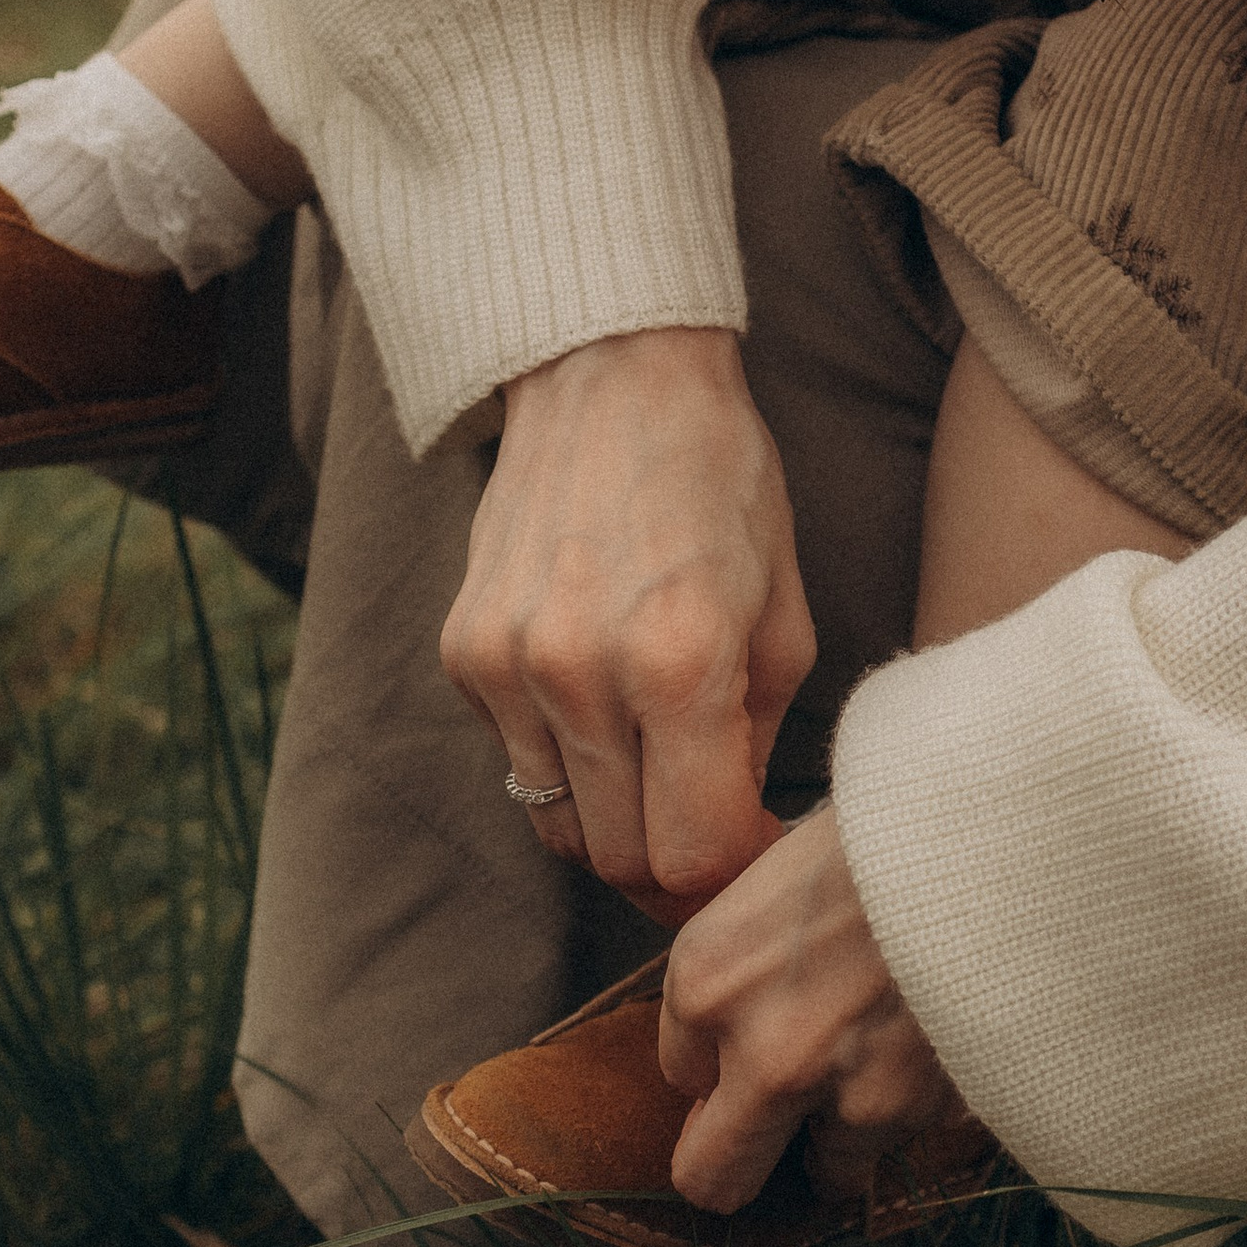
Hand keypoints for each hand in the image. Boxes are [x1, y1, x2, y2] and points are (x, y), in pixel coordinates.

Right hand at [440, 328, 814, 911]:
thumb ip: (757, 742)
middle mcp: (579, 673)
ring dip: (616, 819)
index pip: (691, 857)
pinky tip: (604, 700)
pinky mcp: (463, 652)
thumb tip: (732, 839)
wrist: (613, 377)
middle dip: (677, 861)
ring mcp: (507, 665)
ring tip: (662, 767)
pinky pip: (515, 759)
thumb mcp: (783, 614)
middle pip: (619, 860)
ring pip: (558, 825)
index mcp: (679, 664)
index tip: (757, 841)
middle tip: (715, 824)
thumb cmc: (723, 487)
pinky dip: (565, 760)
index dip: (734, 870)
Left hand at [659, 806, 965, 1208]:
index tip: (757, 1040)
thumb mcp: (771, 878)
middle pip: (713, 1179)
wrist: (990, 836)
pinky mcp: (917, 1110)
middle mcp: (758, 1052)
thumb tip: (734, 1040)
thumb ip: (737, 969)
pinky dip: (916, 1109)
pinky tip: (934, 1039)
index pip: (681, 1076)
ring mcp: (841, 1093)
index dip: (721, 1060)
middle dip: (741, 1159)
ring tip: (888, 1059)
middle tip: (780, 1125)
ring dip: (847, 1131)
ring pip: (828, 1171)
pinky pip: (903, 1142)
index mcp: (704, 979)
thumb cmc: (884, 833)